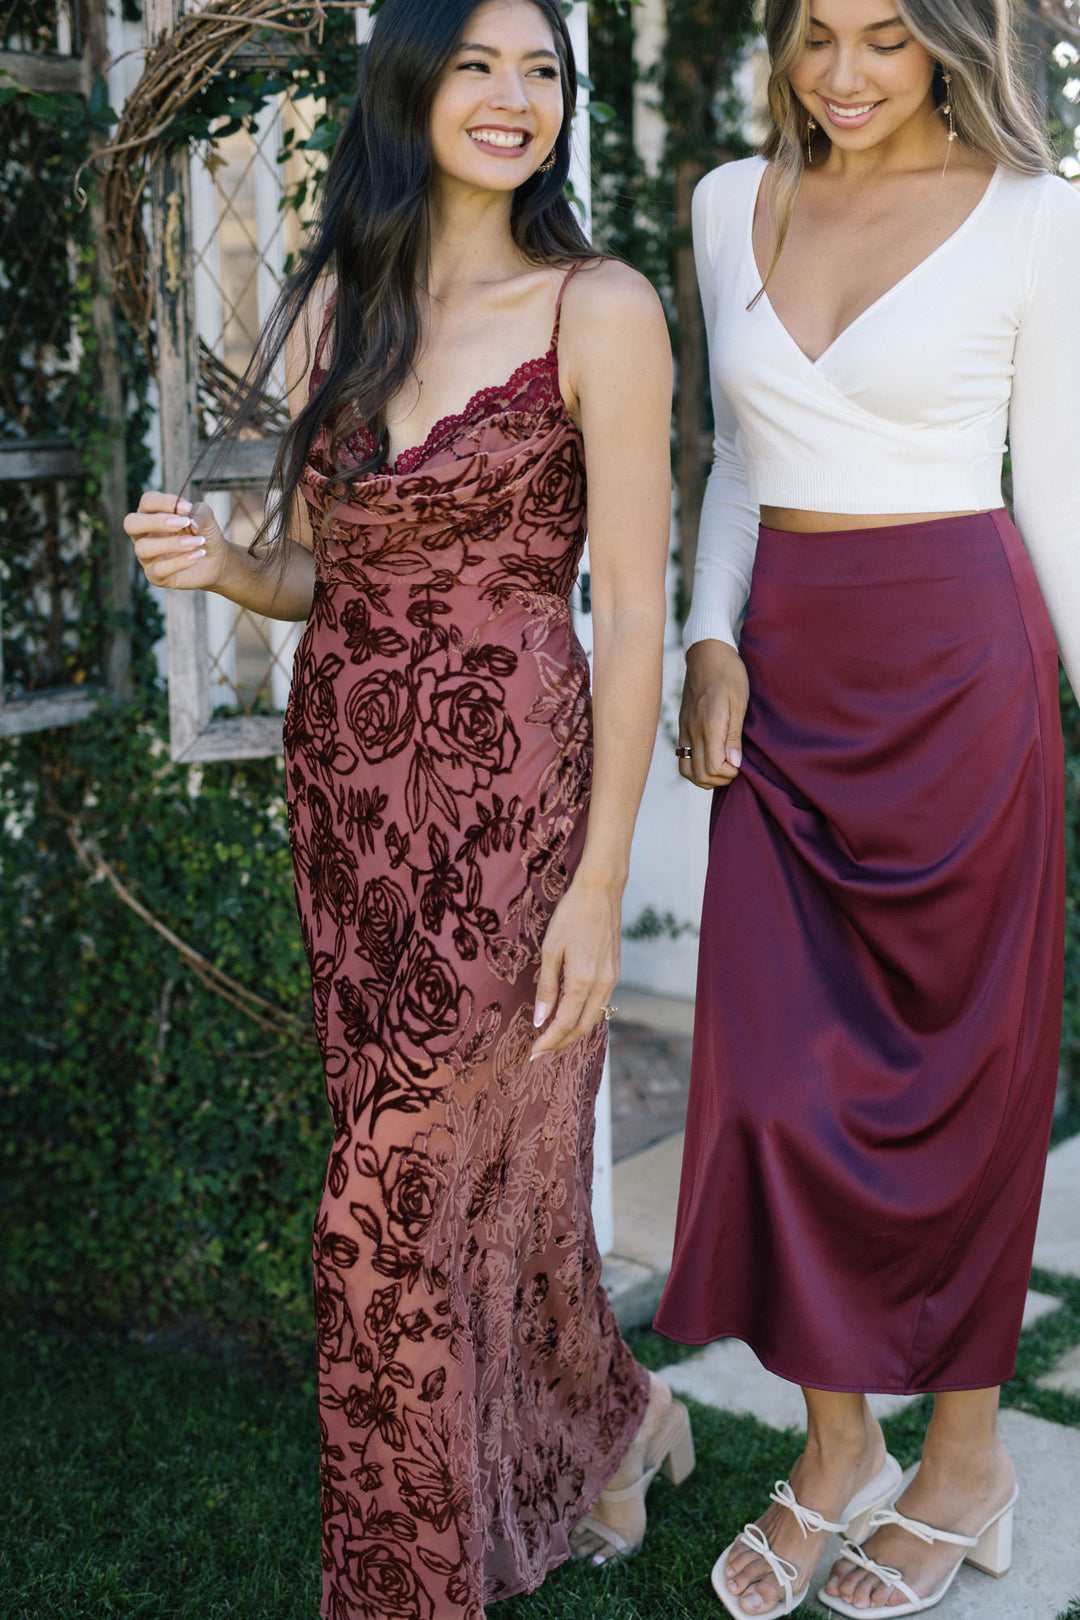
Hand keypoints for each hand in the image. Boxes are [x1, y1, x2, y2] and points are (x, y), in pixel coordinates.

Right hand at [124, 493, 231, 592]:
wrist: (216, 561)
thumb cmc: (204, 534)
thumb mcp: (206, 518)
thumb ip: (200, 513)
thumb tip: (191, 523)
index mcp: (151, 514)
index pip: (147, 502)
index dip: (164, 502)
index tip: (188, 507)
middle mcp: (143, 534)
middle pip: (131, 523)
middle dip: (157, 522)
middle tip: (184, 523)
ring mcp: (146, 556)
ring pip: (143, 548)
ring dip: (173, 543)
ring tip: (196, 542)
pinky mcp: (155, 576)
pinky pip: (159, 569)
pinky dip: (181, 561)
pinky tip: (198, 554)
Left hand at [529, 877, 620, 1058]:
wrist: (601, 892)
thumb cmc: (571, 915)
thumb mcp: (550, 950)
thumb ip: (546, 987)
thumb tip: (539, 1018)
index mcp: (583, 980)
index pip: (565, 1023)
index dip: (549, 1041)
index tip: (534, 1052)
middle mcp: (602, 984)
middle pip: (582, 1027)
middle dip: (561, 1042)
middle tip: (541, 1050)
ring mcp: (612, 978)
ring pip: (594, 1017)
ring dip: (574, 1030)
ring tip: (553, 1035)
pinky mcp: (615, 971)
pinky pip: (601, 1003)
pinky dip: (585, 1015)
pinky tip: (571, 1013)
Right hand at [678, 638, 748, 788]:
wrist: (706, 653)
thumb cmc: (728, 674)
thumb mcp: (739, 702)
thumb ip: (734, 735)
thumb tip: (734, 763)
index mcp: (709, 726)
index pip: (714, 767)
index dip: (730, 773)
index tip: (741, 764)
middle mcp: (693, 731)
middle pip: (700, 774)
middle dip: (720, 779)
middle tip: (735, 768)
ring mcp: (685, 730)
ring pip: (688, 771)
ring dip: (706, 777)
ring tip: (723, 767)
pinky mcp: (683, 726)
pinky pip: (683, 758)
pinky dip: (696, 767)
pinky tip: (711, 758)